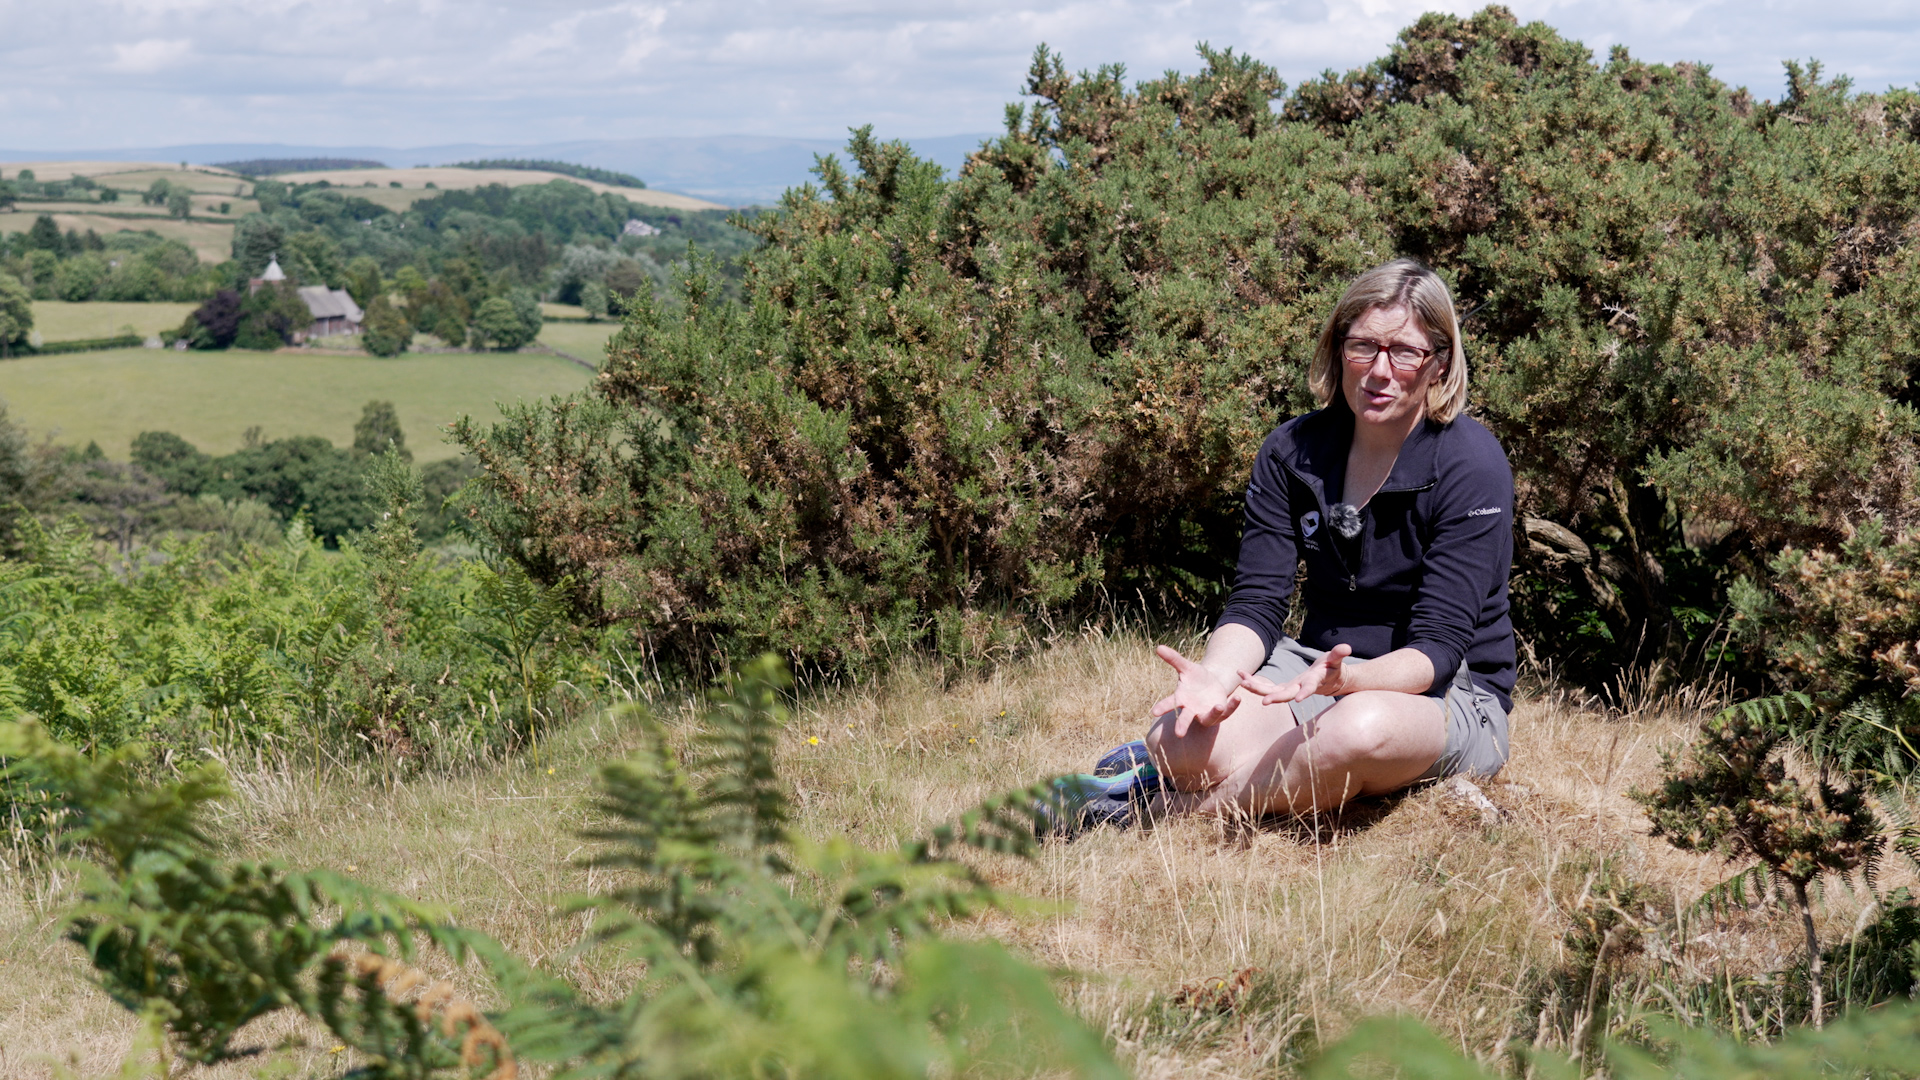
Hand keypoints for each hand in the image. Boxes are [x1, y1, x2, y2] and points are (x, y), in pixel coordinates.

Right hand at [1152, 644, 1242, 737]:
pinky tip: (1237, 697)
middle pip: (1185, 719)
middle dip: (1182, 725)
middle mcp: (1191, 709)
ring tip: (1218, 706)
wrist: (1212, 683)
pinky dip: (1232, 706)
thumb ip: (1174, 659)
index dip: (1162, 708)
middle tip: (1179, 734)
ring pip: (1208, 718)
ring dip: (1213, 713)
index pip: (1169, 704)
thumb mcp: (1187, 667)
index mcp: (1181, 699)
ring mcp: (1206, 713)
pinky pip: (1226, 712)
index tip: (1154, 712)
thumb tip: (1158, 647)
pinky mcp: (1220, 714)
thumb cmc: (1195, 677)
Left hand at [1238, 643, 1352, 705]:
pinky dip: (1256, 683)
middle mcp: (1300, 689)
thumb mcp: (1336, 660)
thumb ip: (1338, 654)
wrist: (1329, 681)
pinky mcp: (1284, 688)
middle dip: (1276, 697)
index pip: (1310, 688)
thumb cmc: (1333, 668)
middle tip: (1264, 701)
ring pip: (1272, 692)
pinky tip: (1242, 678)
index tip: (1299, 699)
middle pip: (1287, 695)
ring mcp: (1291, 690)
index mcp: (1313, 682)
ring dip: (1258, 688)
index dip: (1305, 693)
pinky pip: (1267, 688)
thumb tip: (1346, 647)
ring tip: (1242, 682)